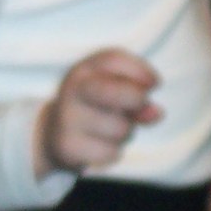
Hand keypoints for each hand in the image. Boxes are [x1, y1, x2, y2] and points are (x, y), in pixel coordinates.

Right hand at [35, 48, 160, 177]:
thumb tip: (157, 113)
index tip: (154, 83)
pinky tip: (99, 144)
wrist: (54, 133)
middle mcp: (73, 89)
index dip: (142, 71)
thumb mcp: (115, 88)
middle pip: (116, 92)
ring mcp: (68, 118)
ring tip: (110, 127)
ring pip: (121, 128)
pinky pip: (111, 151)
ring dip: (126, 131)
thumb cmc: (96, 104)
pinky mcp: (68, 146)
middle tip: (139, 106)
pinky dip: (113, 151)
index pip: (114, 59)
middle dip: (136, 100)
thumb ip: (139, 92)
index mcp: (84, 69)